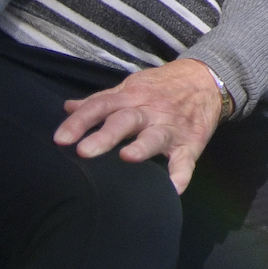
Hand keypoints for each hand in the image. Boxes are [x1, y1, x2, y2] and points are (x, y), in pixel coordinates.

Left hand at [53, 58, 230, 191]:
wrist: (206, 79)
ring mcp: (170, 127)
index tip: (60, 140)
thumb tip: (67, 108)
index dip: (80, 122)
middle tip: (84, 152)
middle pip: (125, 120)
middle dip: (106, 135)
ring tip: (127, 157)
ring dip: (142, 147)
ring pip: (155, 137)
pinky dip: (181, 175)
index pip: (100, 106)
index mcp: (130, 97)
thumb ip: (100, 100)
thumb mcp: (130, 87)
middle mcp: (149, 111)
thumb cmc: (159, 87)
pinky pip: (186, 160)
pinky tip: (173, 189)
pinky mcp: (190, 143)